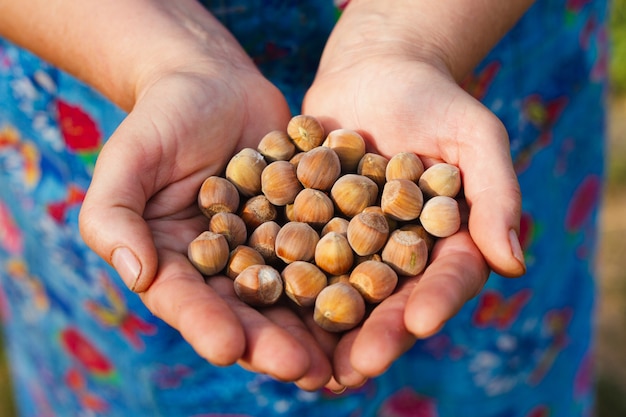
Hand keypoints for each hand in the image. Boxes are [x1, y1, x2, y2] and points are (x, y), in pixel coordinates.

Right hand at [78, 36, 337, 389]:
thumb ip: (115, 216)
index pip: (188, 301)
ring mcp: (268, 248)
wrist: (216, 83)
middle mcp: (224, 265)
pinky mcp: (306, 224)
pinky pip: (327, 252)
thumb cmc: (162, 117)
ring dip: (317, 327)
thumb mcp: (127, 159)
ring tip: (346, 357)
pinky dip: (347, 275)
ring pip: (292, 294)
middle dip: (274, 343)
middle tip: (306, 371)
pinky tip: (374, 298)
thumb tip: (138, 275)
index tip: (230, 348)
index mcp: (175, 261)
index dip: (206, 326)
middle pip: (247, 311)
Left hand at [302, 39, 524, 386]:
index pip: (444, 279)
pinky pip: (294, 253)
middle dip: (374, 333)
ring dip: (322, 324)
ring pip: (339, 290)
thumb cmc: (434, 99)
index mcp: (442, 241)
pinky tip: (260, 300)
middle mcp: (394, 253)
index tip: (419, 324)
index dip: (435, 302)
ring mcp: (349, 243)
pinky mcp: (308, 225)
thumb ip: (495, 193)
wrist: (373, 71)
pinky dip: (280, 276)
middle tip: (354, 367)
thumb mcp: (474, 135)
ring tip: (306, 357)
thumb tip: (513, 263)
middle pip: (389, 300)